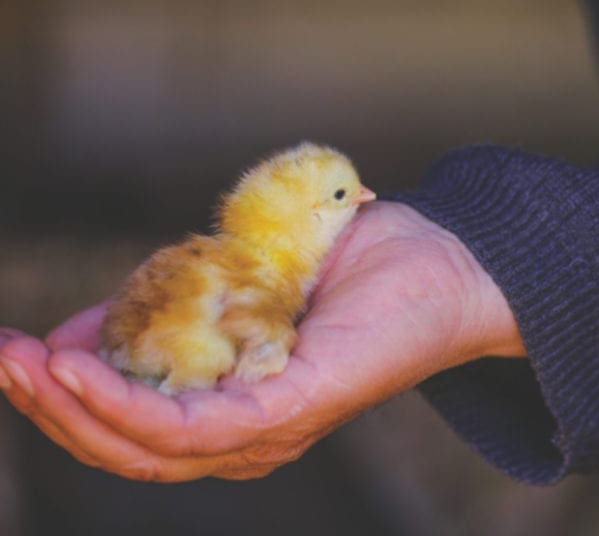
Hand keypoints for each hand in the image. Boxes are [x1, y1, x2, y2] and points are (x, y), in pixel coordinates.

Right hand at [0, 201, 523, 481]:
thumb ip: (163, 314)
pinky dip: (128, 404)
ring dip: (71, 407)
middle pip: (129, 450)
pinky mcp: (297, 408)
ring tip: (19, 363)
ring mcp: (274, 430)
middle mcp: (249, 436)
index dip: (65, 398)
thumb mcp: (231, 286)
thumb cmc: (347, 271)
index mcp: (234, 412)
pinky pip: (197, 425)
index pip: (133, 429)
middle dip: (50, 409)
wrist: (443, 260)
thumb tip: (76, 333)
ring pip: (150, 449)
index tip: (16, 351)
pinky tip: (75, 366)